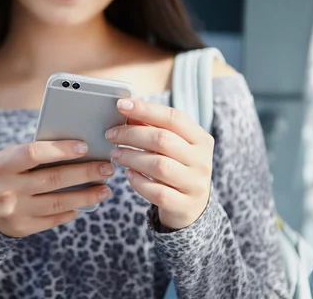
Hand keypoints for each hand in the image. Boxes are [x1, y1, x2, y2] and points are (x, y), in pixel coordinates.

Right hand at [0, 141, 114, 237]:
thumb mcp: (3, 159)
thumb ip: (30, 154)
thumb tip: (72, 150)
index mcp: (0, 166)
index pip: (33, 153)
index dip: (60, 150)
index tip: (84, 146)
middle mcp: (7, 189)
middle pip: (53, 179)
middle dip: (85, 173)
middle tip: (107, 168)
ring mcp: (15, 211)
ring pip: (58, 203)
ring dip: (86, 195)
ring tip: (105, 189)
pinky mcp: (22, 228)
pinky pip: (54, 219)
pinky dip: (72, 211)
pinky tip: (86, 204)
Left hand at [105, 98, 214, 229]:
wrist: (192, 207)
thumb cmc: (176, 168)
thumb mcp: (171, 146)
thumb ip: (152, 128)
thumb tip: (127, 110)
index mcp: (201, 139)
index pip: (173, 117)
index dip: (145, 109)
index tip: (121, 105)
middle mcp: (202, 160)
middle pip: (163, 139)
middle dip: (132, 134)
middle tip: (111, 134)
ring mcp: (194, 184)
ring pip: (159, 165)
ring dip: (131, 157)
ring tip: (116, 154)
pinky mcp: (184, 205)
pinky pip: (157, 192)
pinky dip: (139, 182)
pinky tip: (128, 174)